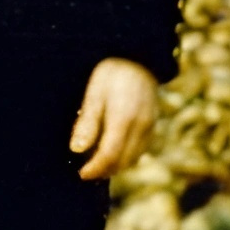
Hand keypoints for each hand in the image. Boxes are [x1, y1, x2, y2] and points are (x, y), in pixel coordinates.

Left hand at [71, 57, 160, 180]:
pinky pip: (140, 150)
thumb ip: (87, 122)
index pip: (109, 155)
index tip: (81, 173)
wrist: (139, 56)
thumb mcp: (94, 92)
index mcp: (124, 118)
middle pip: (123, 161)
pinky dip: (126, 157)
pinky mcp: (153, 125)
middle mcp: (141, 126)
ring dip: (115, 166)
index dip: (94, 169)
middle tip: (86, 172)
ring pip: (133, 159)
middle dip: (104, 171)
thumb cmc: (112, 72)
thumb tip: (77, 150)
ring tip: (97, 163)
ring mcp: (150, 126)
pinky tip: (113, 152)